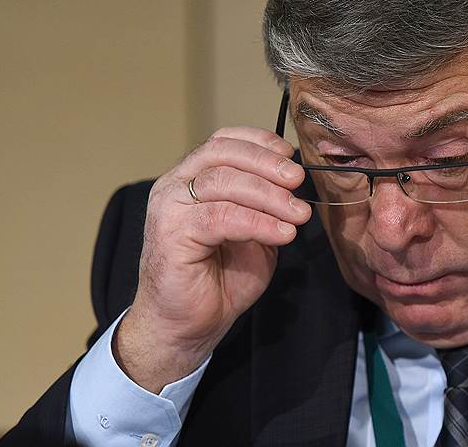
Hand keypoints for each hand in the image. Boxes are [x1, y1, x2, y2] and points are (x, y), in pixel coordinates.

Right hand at [114, 127, 310, 392]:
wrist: (187, 325)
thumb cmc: (220, 278)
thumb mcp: (254, 231)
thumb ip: (267, 204)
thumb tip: (296, 182)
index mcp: (192, 178)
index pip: (224, 141)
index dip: (260, 142)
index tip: (292, 156)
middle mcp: (174, 185)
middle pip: (223, 154)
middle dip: (268, 164)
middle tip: (298, 181)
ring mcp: (168, 208)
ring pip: (224, 183)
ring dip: (269, 196)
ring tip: (298, 214)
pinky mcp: (171, 234)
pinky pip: (222, 217)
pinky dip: (259, 223)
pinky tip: (284, 234)